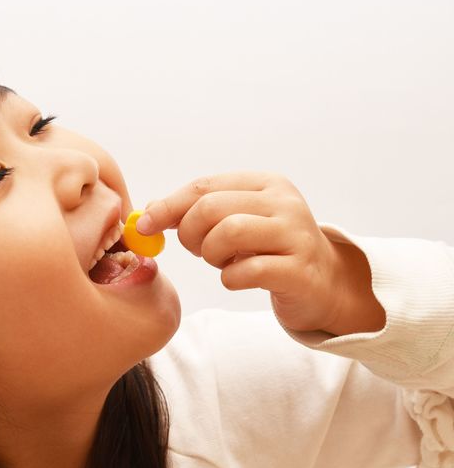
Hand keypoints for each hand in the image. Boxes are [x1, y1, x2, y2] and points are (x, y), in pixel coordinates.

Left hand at [140, 171, 350, 332]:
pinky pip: (246, 271)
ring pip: (228, 233)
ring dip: (211, 254)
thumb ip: (200, 212)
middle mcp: (284, 202)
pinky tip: (238, 279)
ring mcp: (295, 235)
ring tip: (221, 263)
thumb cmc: (271, 251)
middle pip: (211, 208)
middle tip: (196, 251)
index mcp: (266, 184)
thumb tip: (150, 209)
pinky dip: (230, 278)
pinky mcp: (298, 270)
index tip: (144, 224)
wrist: (323, 283)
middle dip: (190, 234)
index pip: (204, 186)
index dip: (168, 206)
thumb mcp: (239, 222)